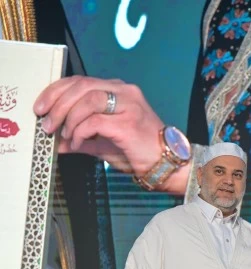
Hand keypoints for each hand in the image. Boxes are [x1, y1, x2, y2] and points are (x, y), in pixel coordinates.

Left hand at [34, 76, 187, 194]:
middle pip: (81, 86)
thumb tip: (57, 142)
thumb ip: (81, 136)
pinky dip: (79, 132)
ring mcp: (129, 106)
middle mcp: (125, 92)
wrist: (167, 165)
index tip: (41, 107)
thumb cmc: (140, 152)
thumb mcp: (104, 141)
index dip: (56, 91)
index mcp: (119, 90)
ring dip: (67, 117)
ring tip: (62, 135)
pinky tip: (77, 143)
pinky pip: (94, 121)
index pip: (81, 81)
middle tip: (47, 124)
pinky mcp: (128, 123)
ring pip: (86, 99)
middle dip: (57, 104)